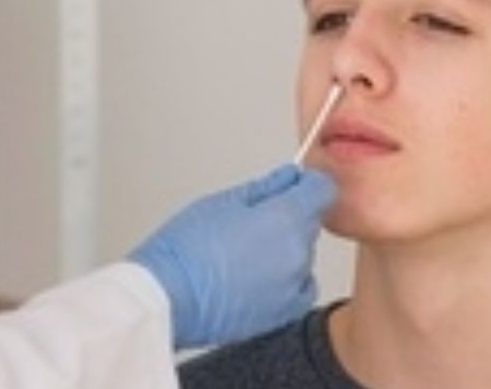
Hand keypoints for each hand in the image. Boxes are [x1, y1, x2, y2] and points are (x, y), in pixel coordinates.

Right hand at [128, 164, 335, 349]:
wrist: (169, 297)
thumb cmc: (186, 249)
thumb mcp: (222, 201)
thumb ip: (264, 188)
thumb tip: (286, 178)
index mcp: (284, 219)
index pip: (321, 190)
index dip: (307, 183)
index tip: (294, 185)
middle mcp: (297, 253)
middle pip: (310, 222)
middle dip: (289, 216)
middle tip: (251, 220)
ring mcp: (293, 285)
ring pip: (302, 254)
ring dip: (284, 248)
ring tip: (244, 252)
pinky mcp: (284, 312)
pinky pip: (299, 286)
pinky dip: (286, 279)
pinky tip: (255, 275)